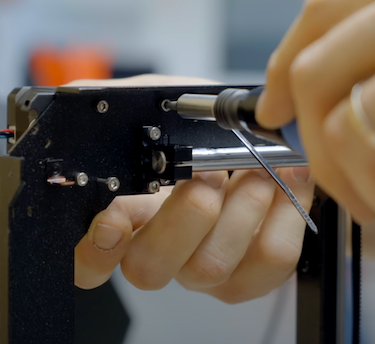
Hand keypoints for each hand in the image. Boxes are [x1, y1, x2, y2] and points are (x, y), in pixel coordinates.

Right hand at [68, 75, 314, 302]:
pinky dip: (286, 213)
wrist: (251, 135)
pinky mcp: (252, 273)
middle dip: (185, 216)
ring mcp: (201, 270)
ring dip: (241, 207)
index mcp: (121, 216)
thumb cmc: (192, 126)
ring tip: (259, 166)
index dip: (96, 249)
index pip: (88, 259)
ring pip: (211, 266)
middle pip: (149, 268)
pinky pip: (270, 260)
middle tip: (209, 171)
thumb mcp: (149, 101)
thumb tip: (88, 103)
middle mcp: (157, 252)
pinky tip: (287, 178)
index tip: (114, 220)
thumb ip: (112, 104)